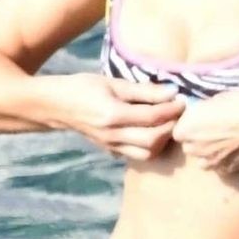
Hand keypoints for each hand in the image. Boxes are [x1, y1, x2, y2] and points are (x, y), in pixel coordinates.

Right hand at [57, 73, 183, 163]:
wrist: (56, 106)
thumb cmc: (83, 87)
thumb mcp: (112, 83)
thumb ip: (143, 90)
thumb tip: (173, 92)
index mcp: (112, 115)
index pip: (152, 117)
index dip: (172, 109)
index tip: (182, 100)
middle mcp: (112, 135)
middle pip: (152, 140)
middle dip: (170, 127)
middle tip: (178, 113)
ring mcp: (110, 146)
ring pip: (147, 153)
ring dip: (162, 141)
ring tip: (166, 124)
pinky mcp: (110, 150)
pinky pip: (136, 155)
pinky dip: (150, 147)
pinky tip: (153, 132)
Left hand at [173, 89, 238, 172]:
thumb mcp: (216, 98)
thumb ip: (202, 108)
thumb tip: (199, 110)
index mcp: (185, 127)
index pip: (177, 129)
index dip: (189, 124)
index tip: (200, 119)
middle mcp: (191, 147)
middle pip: (188, 145)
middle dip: (197, 138)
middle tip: (213, 129)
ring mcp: (207, 161)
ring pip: (201, 158)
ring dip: (208, 151)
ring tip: (224, 141)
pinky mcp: (223, 170)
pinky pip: (217, 166)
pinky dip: (222, 159)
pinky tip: (234, 149)